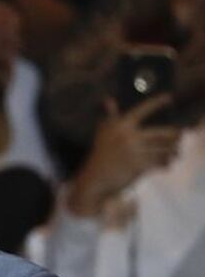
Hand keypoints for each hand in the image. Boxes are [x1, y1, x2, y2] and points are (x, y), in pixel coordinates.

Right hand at [66, 96, 180, 216]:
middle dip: (175, 135)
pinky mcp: (139, 166)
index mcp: (120, 126)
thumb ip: (109, 116)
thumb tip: (108, 99)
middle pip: (162, 133)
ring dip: (172, 151)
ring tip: (176, 152)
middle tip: (181, 135)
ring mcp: (134, 151)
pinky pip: (159, 162)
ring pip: (163, 149)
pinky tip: (167, 165)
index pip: (142, 110)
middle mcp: (128, 136)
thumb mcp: (103, 134)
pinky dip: (166, 164)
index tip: (169, 97)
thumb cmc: (100, 155)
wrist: (95, 179)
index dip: (156, 102)